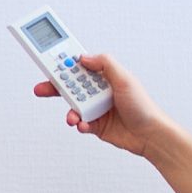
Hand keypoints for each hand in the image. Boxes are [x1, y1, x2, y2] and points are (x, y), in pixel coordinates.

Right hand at [33, 52, 171, 158]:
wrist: (150, 135)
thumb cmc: (143, 106)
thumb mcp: (125, 79)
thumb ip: (105, 64)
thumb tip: (84, 57)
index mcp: (104, 77)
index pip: (80, 67)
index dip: (64, 64)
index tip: (48, 60)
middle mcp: (97, 91)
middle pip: (70, 86)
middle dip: (54, 87)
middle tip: (41, 88)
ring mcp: (95, 108)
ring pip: (73, 106)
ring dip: (69, 111)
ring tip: (72, 117)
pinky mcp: (95, 125)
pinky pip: (80, 123)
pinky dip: (79, 124)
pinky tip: (83, 125)